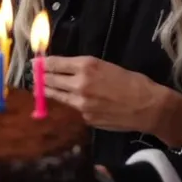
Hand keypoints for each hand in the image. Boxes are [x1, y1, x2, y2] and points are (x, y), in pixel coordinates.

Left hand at [40, 55, 163, 132]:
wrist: (148, 106)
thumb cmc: (133, 82)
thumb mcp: (107, 67)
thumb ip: (85, 69)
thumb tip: (67, 70)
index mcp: (87, 66)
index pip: (55, 64)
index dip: (42, 64)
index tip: (35, 63)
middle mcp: (79, 84)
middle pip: (51, 80)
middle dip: (41, 78)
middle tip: (34, 77)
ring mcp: (81, 103)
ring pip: (58, 96)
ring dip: (48, 92)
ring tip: (41, 89)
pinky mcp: (86, 118)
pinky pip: (74, 108)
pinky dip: (73, 104)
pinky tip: (77, 102)